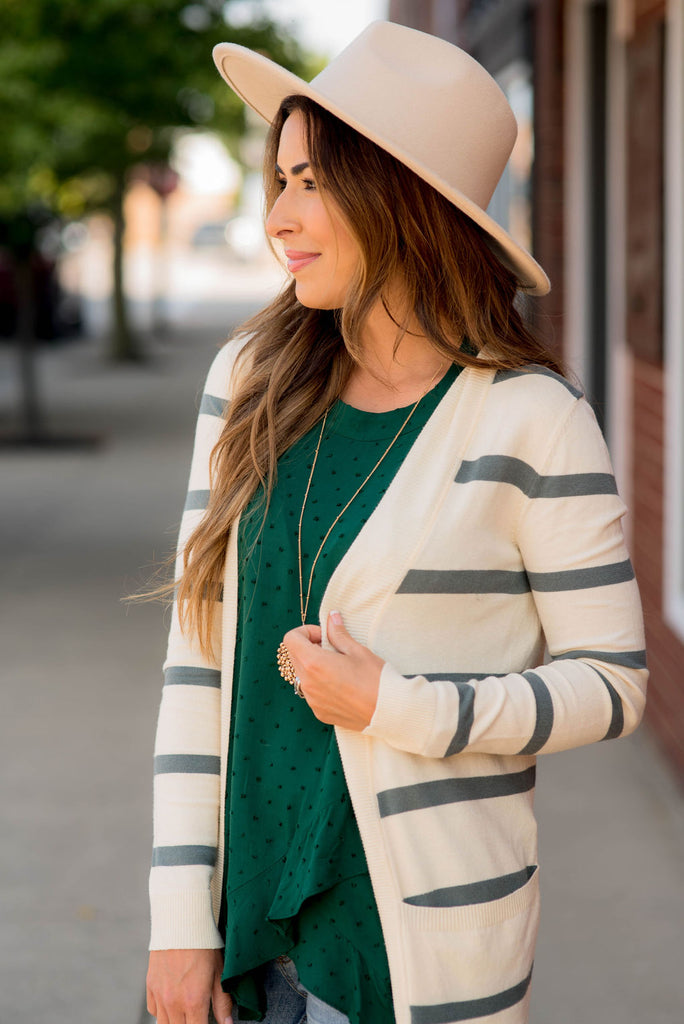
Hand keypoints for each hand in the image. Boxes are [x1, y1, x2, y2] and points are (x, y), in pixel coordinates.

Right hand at [147, 948, 232, 1023]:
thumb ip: (223, 1002)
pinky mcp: (150, 986)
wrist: (181, 922)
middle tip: (198, 1015)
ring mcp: (160, 995)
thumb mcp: (219, 971)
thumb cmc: (203, 943)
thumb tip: (227, 1022)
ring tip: (187, 1013)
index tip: (207, 1022)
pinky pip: (154, 1010)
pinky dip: (163, 1012)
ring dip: (176, 1022)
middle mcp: (173, 1002)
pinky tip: (173, 1002)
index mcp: (193, 1001)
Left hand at [282, 611, 383, 729]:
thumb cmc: (376, 679)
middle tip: (333, 649)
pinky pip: (312, 692)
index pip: (291, 639)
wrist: (389, 712)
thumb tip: (331, 617)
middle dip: (309, 647)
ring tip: (339, 668)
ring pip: (302, 675)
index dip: (306, 632)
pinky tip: (342, 685)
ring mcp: (312, 700)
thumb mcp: (358, 651)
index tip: (325, 636)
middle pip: (294, 656)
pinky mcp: (320, 712)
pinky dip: (320, 684)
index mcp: (314, 663)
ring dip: (314, 666)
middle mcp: (307, 684)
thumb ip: (338, 633)